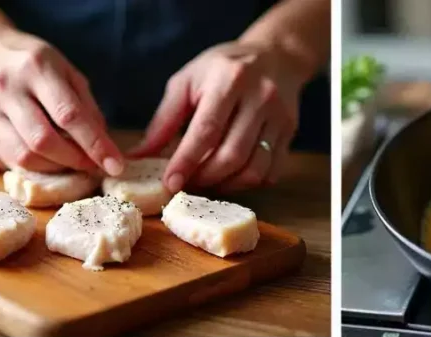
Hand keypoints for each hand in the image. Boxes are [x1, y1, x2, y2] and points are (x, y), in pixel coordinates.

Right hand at [0, 27, 123, 174]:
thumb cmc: (33, 63)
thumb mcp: (65, 70)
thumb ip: (86, 105)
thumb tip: (104, 144)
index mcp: (37, 68)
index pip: (69, 115)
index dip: (95, 145)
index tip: (115, 165)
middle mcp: (9, 88)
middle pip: (44, 140)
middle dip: (75, 160)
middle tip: (92, 164)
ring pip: (26, 155)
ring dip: (57, 167)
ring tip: (71, 162)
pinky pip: (12, 159)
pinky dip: (38, 167)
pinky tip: (51, 161)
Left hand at [131, 41, 300, 192]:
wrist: (276, 56)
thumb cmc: (224, 69)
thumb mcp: (188, 81)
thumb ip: (164, 120)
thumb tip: (140, 155)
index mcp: (229, 79)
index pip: (207, 130)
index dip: (187, 161)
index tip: (171, 183)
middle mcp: (260, 98)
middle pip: (232, 155)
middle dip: (205, 177)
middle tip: (187, 183)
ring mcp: (279, 118)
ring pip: (254, 169)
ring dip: (227, 185)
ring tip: (208, 182)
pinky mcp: (290, 134)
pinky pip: (270, 172)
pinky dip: (248, 183)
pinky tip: (231, 176)